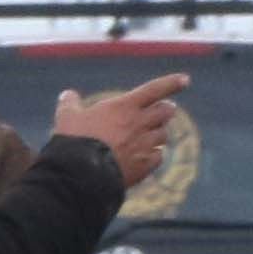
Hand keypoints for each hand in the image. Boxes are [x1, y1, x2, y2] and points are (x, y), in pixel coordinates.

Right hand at [51, 71, 184, 186]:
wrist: (81, 174)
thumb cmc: (74, 141)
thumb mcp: (67, 118)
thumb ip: (70, 104)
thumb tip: (68, 94)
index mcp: (124, 106)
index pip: (155, 89)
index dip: (171, 83)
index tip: (185, 79)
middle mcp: (140, 123)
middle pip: (166, 111)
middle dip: (165, 109)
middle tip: (160, 110)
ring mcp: (145, 144)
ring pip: (163, 134)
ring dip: (157, 133)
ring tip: (146, 136)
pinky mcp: (146, 164)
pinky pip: (158, 156)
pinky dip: (153, 154)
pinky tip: (143, 156)